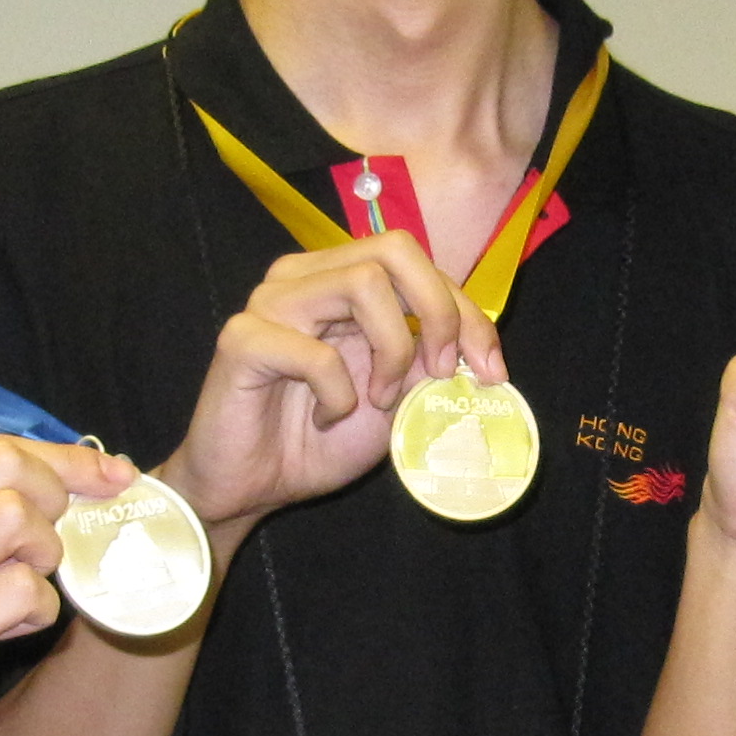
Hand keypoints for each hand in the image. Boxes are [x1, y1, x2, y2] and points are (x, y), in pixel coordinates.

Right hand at [0, 434, 130, 706]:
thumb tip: (105, 467)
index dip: (61, 459)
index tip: (113, 475)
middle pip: (1, 466)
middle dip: (55, 493)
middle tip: (56, 537)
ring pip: (13, 517)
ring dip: (44, 552)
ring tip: (25, 583)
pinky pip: (22, 589)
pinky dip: (40, 608)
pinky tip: (16, 626)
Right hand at [161, 232, 500, 533]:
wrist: (249, 487)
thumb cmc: (317, 440)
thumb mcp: (394, 399)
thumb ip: (426, 361)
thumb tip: (478, 350)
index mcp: (339, 280)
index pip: (417, 263)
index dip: (465, 311)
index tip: (492, 371)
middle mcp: (304, 277)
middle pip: (393, 249)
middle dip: (439, 310)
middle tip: (442, 371)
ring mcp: (269, 302)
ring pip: (362, 284)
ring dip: (391, 351)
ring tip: (377, 400)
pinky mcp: (242, 339)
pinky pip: (318, 354)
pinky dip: (339, 395)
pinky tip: (326, 418)